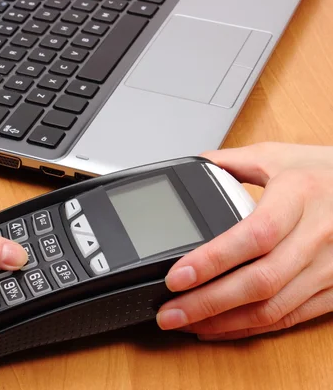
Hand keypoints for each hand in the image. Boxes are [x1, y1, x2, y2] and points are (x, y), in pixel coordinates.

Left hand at [156, 142, 332, 339]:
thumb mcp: (280, 156)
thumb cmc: (327, 173)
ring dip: (224, 322)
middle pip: (259, 281)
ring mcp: (329, 268)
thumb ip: (233, 161)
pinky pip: (289, 318)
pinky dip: (251, 328)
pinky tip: (220, 327)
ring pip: (273, 308)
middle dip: (207, 302)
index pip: (253, 235)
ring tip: (184, 323)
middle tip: (168, 313)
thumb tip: (194, 167)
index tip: (177, 276)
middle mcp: (317, 236)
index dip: (213, 260)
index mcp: (299, 196)